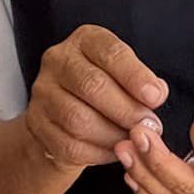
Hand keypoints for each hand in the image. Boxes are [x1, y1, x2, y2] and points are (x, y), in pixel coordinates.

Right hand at [25, 25, 167, 168]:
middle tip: (150, 126)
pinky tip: (114, 150)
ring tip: (133, 140)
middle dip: (127, 110)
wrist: (66, 116)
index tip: (155, 97)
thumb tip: (156, 93)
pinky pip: (70, 145)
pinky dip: (98, 153)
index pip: (110, 52)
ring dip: (113, 135)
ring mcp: (42, 92)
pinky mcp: (37, 123)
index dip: (135, 76)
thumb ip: (141, 82)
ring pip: (79, 120)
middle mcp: (58, 61)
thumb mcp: (124, 75)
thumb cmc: (105, 91)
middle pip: (92, 86)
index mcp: (85, 41)